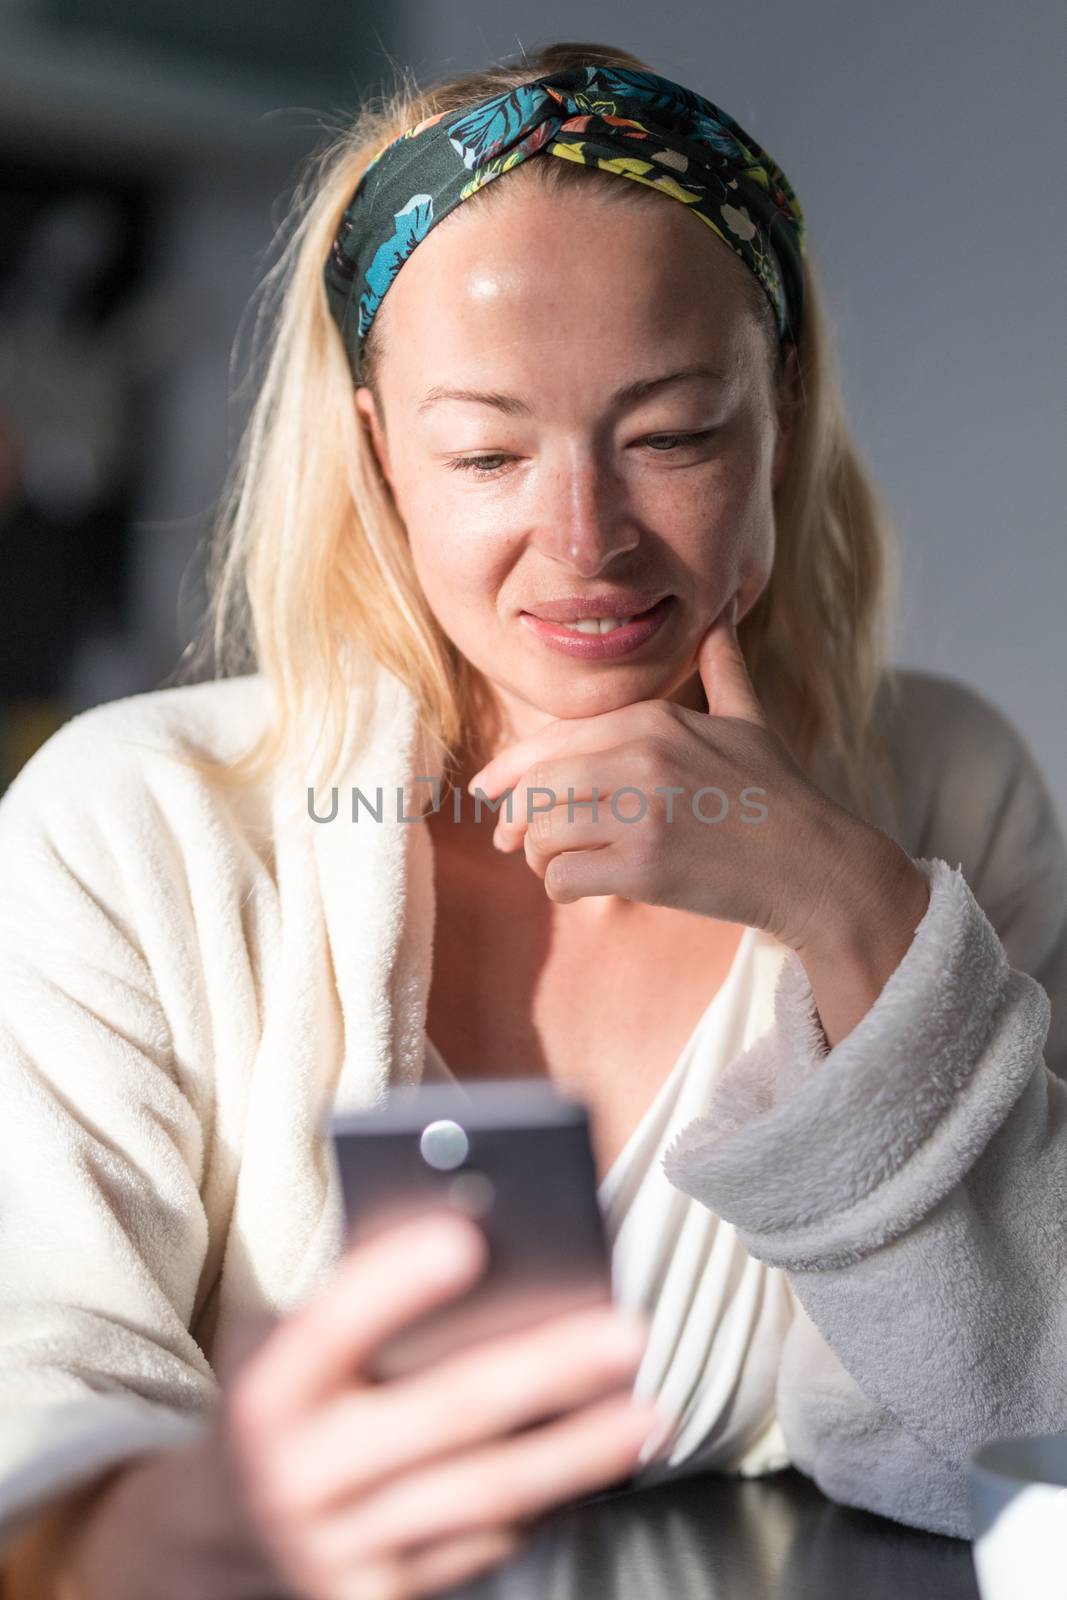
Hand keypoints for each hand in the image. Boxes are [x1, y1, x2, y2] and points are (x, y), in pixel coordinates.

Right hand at [213, 1210, 662, 1599]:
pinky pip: (481, 1551)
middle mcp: (297, 1476)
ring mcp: (336, 1552)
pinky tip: (600, 1472)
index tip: (469, 1237)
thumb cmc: (278, 1409)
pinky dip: (547, 1507)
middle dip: (546, 1372)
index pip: (330, 1327)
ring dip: (576, 1454)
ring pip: (480, 1495)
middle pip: (442, 1415)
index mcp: (266, 1392)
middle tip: (627, 1334)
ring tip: (649, 1413)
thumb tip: (475, 1244)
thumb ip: (352, 1310)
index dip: (396, 1283)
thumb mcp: (276, 1349)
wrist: (213, 1542)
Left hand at [467, 594, 866, 951]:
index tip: (489, 793)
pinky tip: (586, 888)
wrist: (819, 865)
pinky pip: (563, 877)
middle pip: (536, 786)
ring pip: (542, 832)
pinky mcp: (646, 867)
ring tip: (562, 865)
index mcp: (654, 720)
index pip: (551, 741)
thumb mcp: (750, 719)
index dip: (509, 770)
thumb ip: (723, 667)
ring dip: (540, 857)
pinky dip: (563, 888)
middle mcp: (643, 757)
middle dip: (517, 820)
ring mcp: (643, 812)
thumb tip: (725, 611)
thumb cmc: (780, 796)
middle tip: (514, 843)